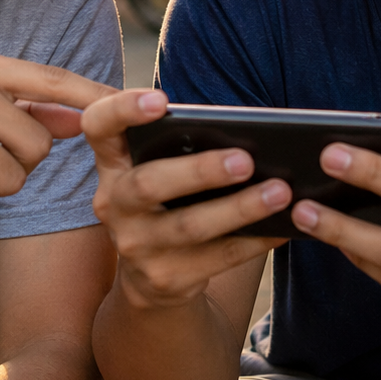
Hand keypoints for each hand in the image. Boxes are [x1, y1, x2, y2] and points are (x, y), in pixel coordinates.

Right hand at [81, 90, 288, 309]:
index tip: (161, 101)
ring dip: (240, 208)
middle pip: (149, 183)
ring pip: (190, 226)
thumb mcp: (156, 170)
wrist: (151, 278)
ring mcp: (135, 246)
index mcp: (112, 163)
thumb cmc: (167, 202)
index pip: (98, 126)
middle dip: (200, 171)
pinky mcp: (164, 278)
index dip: (123, 110)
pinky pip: (217, 258)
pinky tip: (281, 227)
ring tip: (280, 191)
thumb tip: (244, 134)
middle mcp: (114, 204)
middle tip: (246, 160)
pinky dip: (253, 240)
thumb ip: (178, 146)